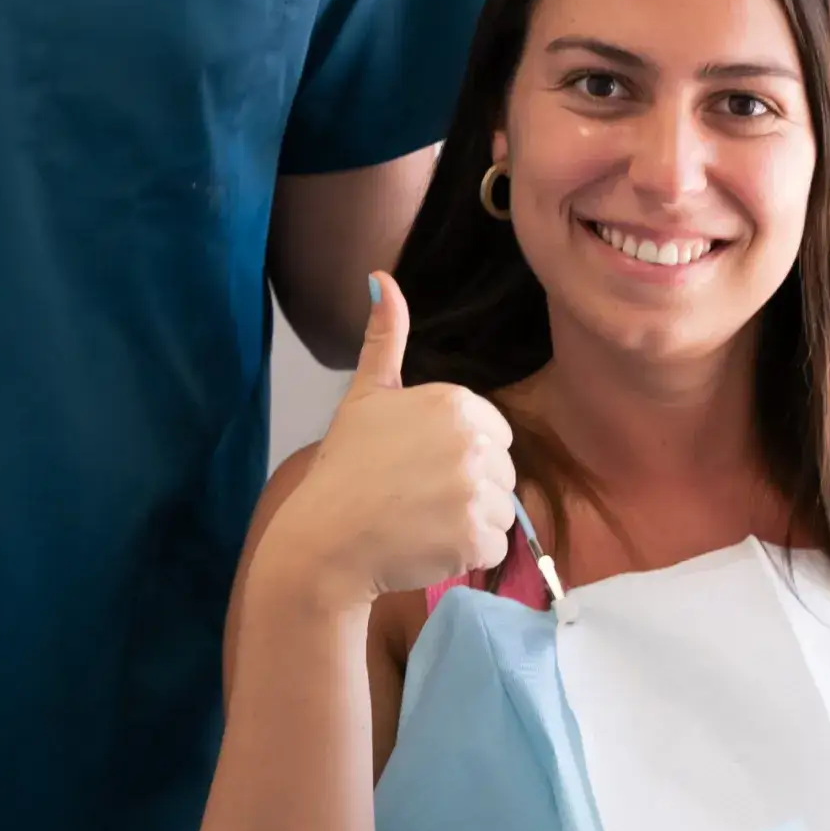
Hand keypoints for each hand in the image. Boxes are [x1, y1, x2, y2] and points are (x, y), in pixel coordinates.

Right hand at [264, 276, 516, 612]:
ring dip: (469, 521)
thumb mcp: (365, 394)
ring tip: (422, 520)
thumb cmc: (346, 464)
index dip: (458, 452)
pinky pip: (495, 546)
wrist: (327, 535)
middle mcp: (473, 442)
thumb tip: (380, 277)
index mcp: (454, 402)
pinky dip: (467, 553)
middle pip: (502, 470)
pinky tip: (429, 544)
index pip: (493, 432)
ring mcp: (477, 492)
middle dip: (468, 486)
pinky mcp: (478, 539)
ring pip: (502, 509)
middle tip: (417, 495)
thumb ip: (384, 338)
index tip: (418, 464)